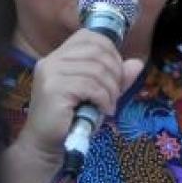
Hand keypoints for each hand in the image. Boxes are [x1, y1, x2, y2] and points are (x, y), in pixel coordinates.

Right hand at [15, 29, 143, 158]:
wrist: (44, 145)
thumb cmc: (70, 120)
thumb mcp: (96, 95)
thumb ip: (114, 78)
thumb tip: (137, 63)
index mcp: (58, 57)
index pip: (87, 36)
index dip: (109, 50)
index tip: (116, 72)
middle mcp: (51, 60)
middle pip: (95, 51)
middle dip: (115, 72)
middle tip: (116, 93)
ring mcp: (50, 74)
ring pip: (95, 70)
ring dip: (111, 89)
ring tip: (111, 104)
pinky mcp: (54, 89)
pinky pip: (90, 86)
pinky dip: (104, 98)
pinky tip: (104, 110)